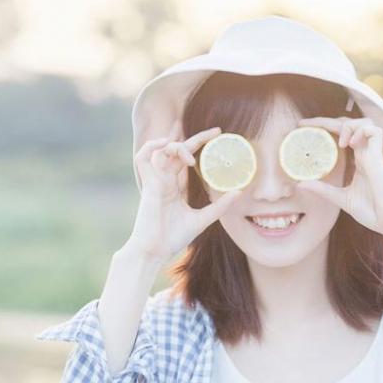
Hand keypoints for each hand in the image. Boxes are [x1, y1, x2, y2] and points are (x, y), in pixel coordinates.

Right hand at [126, 119, 243, 262]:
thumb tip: (239, 191)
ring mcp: (156, 181)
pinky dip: (152, 146)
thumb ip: (220, 205)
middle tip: (217, 131)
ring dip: (177, 145)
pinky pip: (143, 158)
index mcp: (175, 186)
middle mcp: (165, 180)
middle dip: (196, 138)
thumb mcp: (203, 218)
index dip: (199, 144)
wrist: (155, 252)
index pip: (186, 159)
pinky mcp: (148, 185)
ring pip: (161, 150)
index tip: (218, 136)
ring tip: (192, 157)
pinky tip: (166, 144)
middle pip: (177, 150)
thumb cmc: (173, 237)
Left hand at [295, 116, 382, 239]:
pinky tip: (351, 143)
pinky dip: (362, 131)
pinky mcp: (380, 159)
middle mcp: (366, 153)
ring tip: (339, 142)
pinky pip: (375, 132)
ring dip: (348, 125)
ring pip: (365, 122)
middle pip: (350, 123)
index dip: (324, 126)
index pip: (342, 134)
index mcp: (359, 160)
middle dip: (327, 120)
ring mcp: (374, 154)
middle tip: (306, 124)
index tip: (303, 127)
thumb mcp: (341, 199)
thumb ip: (323, 190)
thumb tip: (300, 185)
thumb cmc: (373, 212)